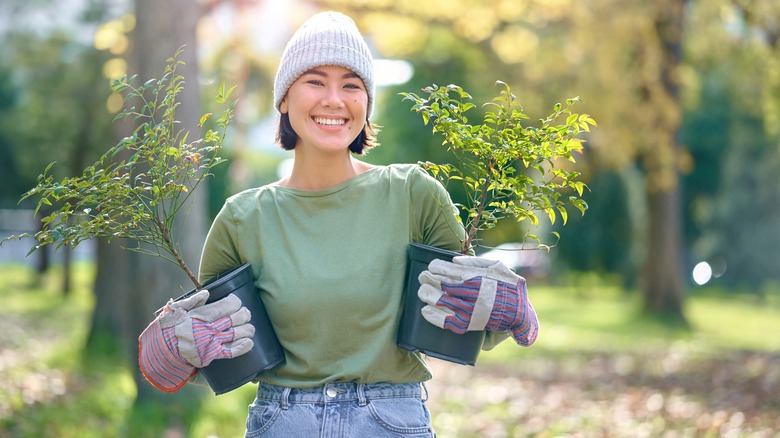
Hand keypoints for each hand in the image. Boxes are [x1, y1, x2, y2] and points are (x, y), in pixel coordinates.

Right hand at [138, 290, 254, 391]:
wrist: (160, 353)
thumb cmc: (167, 329)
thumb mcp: (176, 310)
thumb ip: (192, 301)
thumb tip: (207, 294)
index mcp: (201, 314)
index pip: (228, 305)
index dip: (236, 302)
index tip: (237, 302)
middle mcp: (209, 328)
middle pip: (236, 318)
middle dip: (245, 315)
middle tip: (246, 314)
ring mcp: (211, 342)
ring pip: (237, 333)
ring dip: (247, 330)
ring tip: (250, 328)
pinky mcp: (211, 356)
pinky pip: (231, 351)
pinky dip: (243, 346)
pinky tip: (250, 342)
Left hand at [417, 256, 537, 345]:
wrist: (519, 313)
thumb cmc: (508, 287)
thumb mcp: (497, 266)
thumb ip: (476, 261)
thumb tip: (454, 260)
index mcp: (475, 277)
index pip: (447, 270)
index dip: (435, 267)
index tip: (431, 267)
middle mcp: (469, 293)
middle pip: (440, 285)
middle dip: (428, 279)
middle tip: (422, 277)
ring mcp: (467, 310)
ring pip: (439, 301)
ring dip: (427, 295)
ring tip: (422, 291)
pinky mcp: (467, 324)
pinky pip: (445, 321)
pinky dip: (432, 316)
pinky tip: (425, 310)